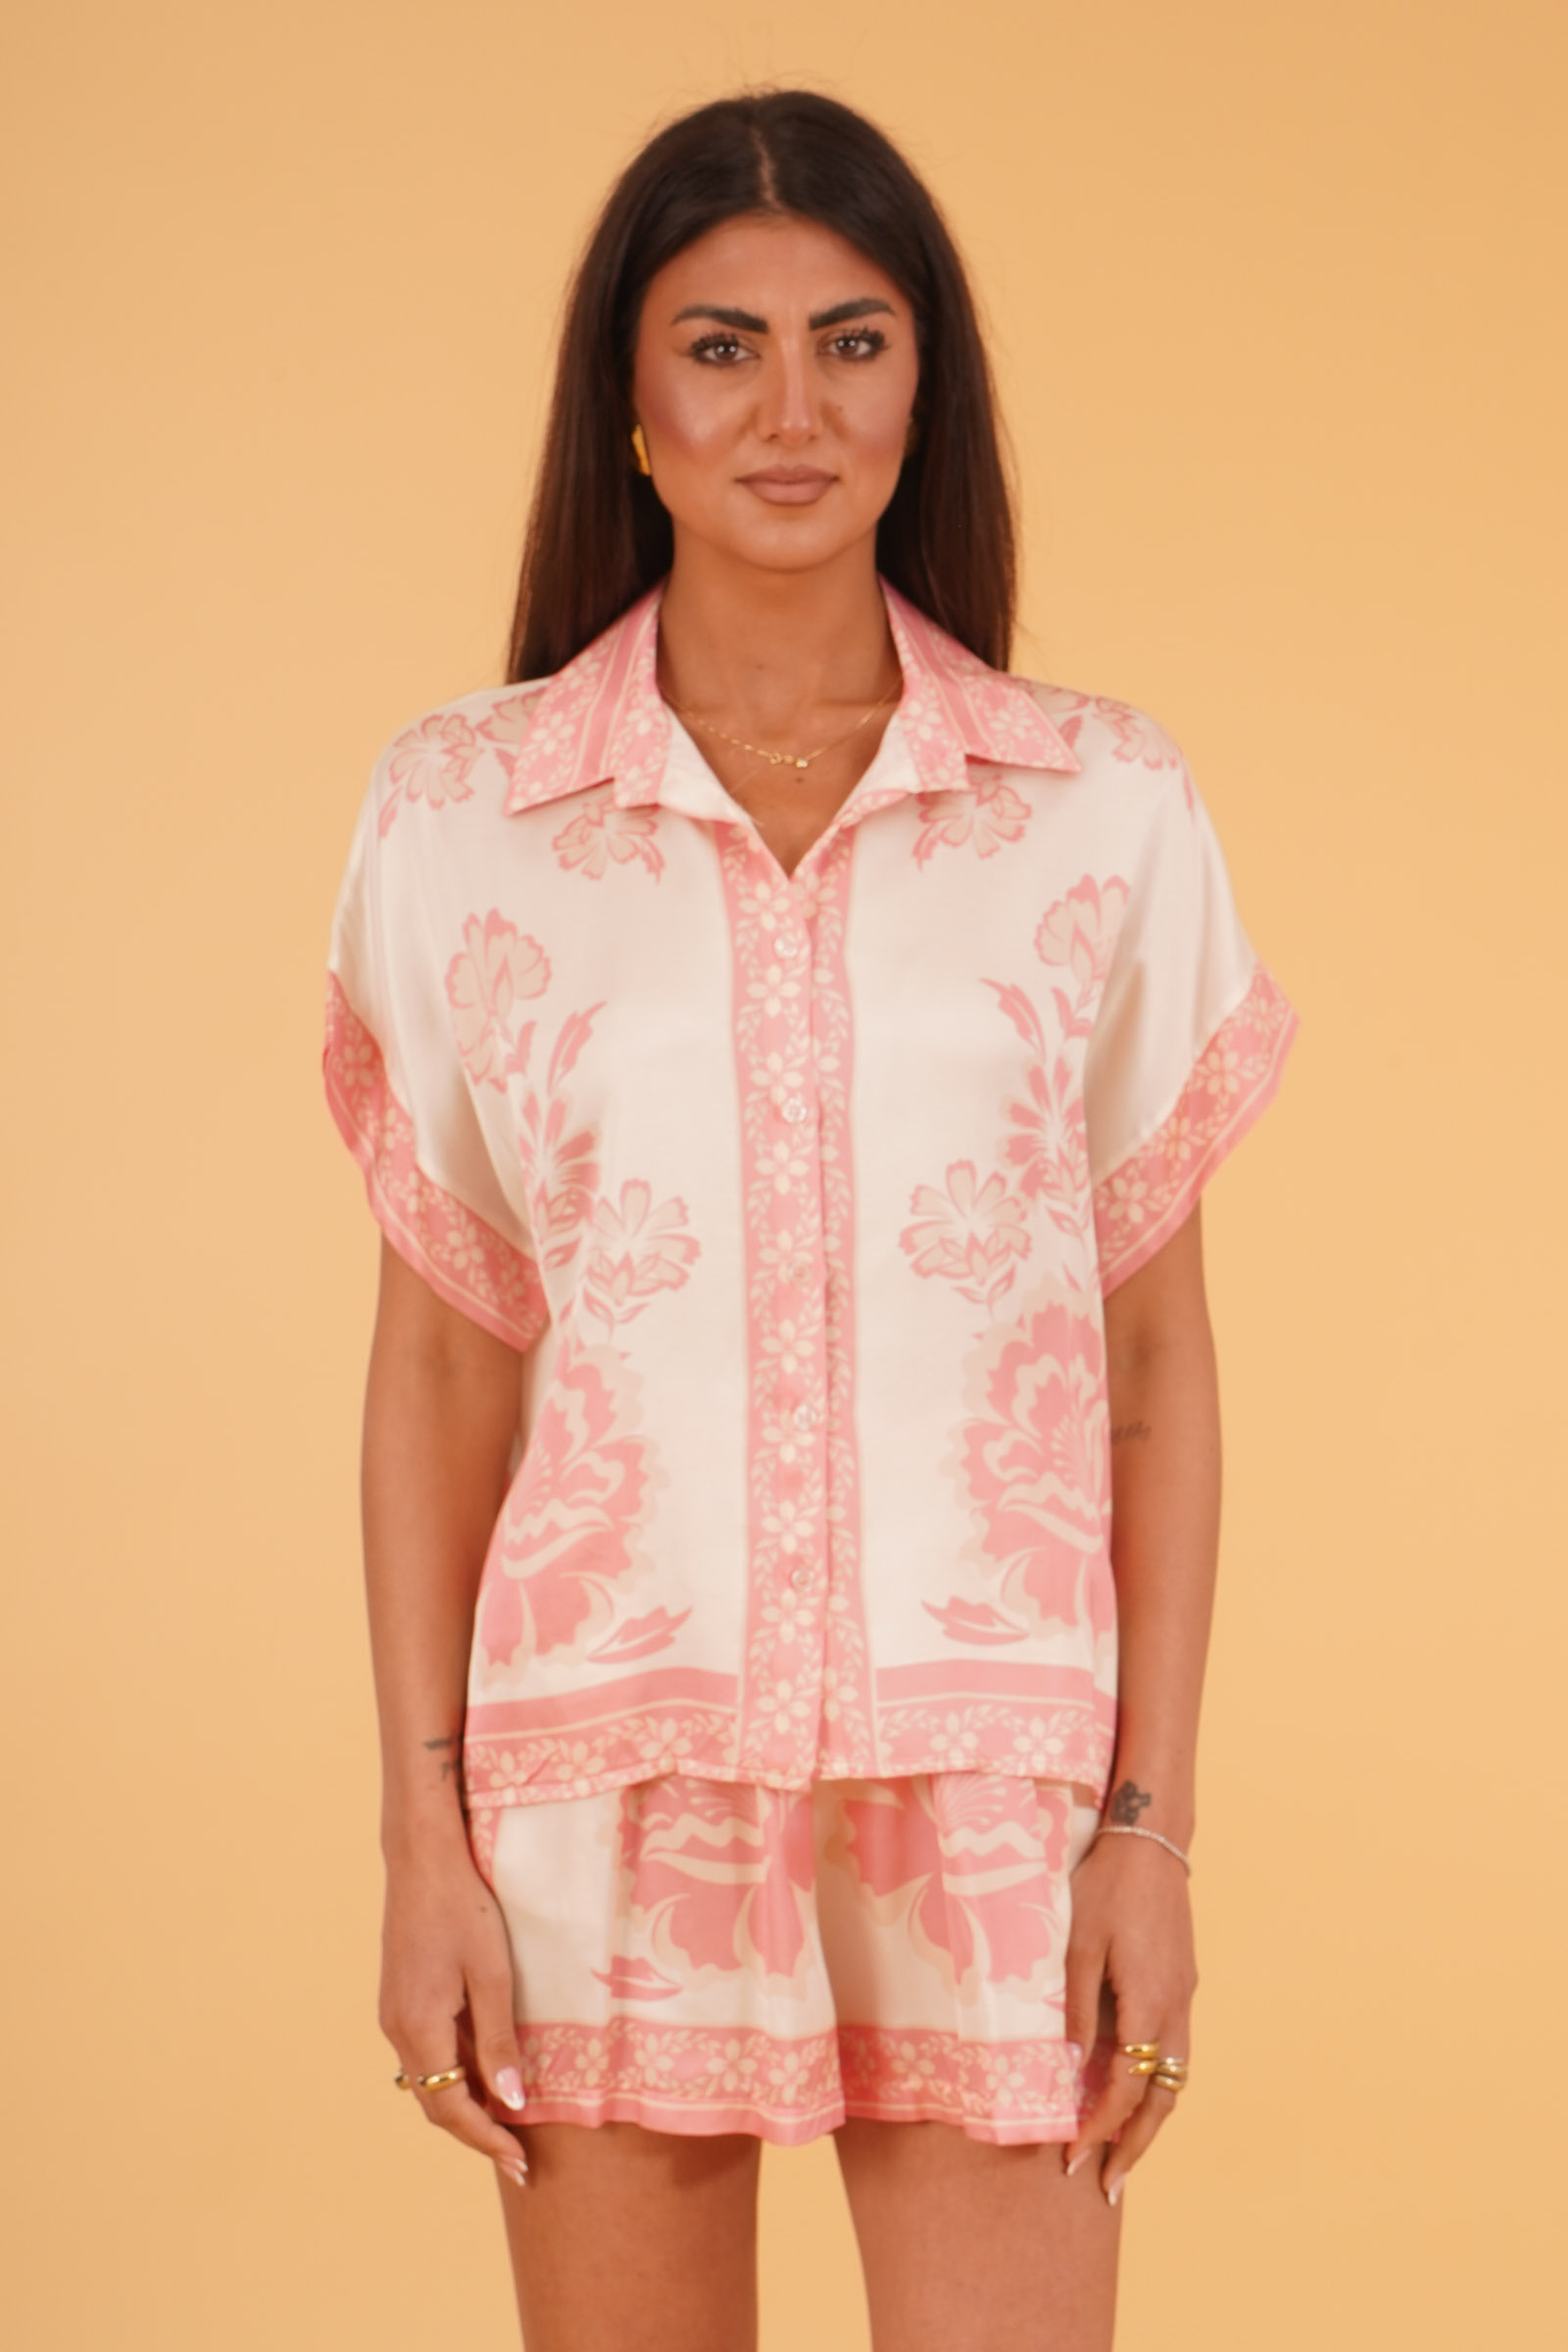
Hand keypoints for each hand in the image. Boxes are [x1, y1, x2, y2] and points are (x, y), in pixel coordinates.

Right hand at [379, 1829, 530, 2190]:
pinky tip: (483, 2070)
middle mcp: (397, 2029)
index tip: (520, 2165)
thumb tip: (509, 2103)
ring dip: (463, 2103)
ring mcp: (394, 2013)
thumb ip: (499, 2041)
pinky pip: (425, 2052)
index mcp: (419, 2029)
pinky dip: (453, 2073)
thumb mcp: (492, 1975)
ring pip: (427, 2079)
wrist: (422, 1857)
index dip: (486, 2141)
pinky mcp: (400, 1997)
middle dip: (475, 2132)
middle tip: (518, 2157)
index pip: (450, 2109)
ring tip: (506, 2122)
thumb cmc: (463, 1908)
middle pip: (434, 2102)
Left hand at [1059, 1832, 1196, 2204]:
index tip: (1073, 2154)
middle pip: (1163, 2098)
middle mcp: (1175, 2010)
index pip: (1126, 2087)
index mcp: (1147, 2005)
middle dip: (1135, 2146)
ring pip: (1176, 2078)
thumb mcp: (1078, 1945)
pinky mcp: (1183, 1983)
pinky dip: (1158, 2085)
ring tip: (1124, 2154)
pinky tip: (1137, 2092)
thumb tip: (1073, 2066)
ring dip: (1151, 2121)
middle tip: (1108, 2185)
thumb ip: (1076, 2008)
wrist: (1151, 1843)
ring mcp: (1184, 1997)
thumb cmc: (1106, 1889)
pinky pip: (1175, 2051)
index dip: (1100, 2127)